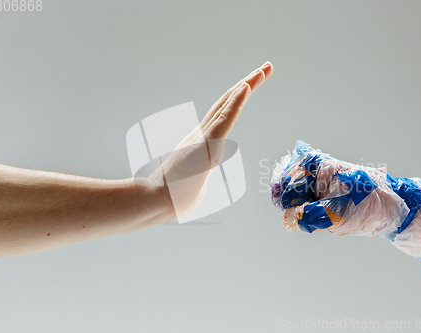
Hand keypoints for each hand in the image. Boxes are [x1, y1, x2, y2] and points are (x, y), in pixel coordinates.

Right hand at [150, 62, 273, 219]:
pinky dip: (237, 101)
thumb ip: (197, 185)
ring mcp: (204, 136)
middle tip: (264, 68)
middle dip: (248, 84)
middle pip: (228, 103)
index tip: (250, 85)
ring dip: (248, 85)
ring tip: (263, 69)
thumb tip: (200, 191)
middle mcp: (202, 133)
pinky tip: (247, 86)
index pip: (222, 115)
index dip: (236, 99)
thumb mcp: (191, 190)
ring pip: (229, 104)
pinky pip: (225, 118)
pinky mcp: (206, 143)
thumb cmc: (171, 199)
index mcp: (200, 142)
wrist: (155, 202)